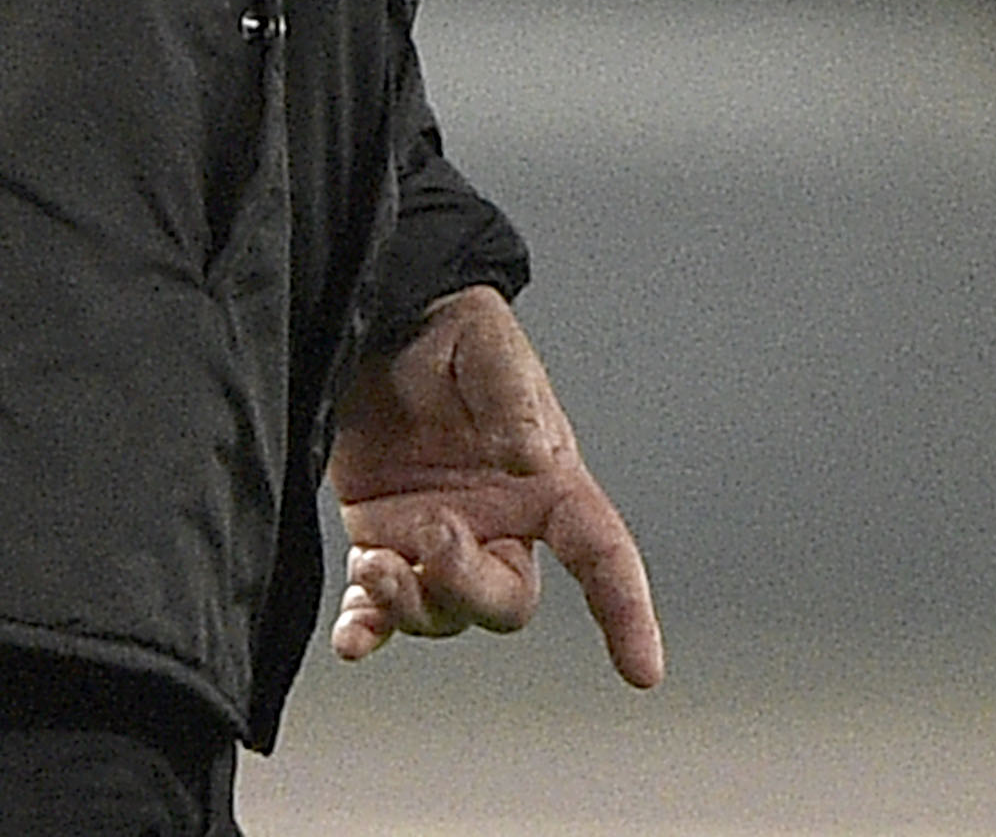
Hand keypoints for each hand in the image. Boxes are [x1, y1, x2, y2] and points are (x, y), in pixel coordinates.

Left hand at [328, 284, 663, 688]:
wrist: (378, 327)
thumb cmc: (450, 333)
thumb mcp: (488, 348)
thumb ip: (511, 400)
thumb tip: (526, 457)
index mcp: (546, 482)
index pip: (601, 554)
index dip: (626, 611)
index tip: (643, 669)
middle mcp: (499, 522)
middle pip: (507, 601)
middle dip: (468, 586)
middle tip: (429, 535)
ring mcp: (439, 538)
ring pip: (443, 613)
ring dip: (409, 603)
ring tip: (372, 559)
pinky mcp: (383, 541)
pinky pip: (381, 611)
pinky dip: (367, 631)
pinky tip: (352, 639)